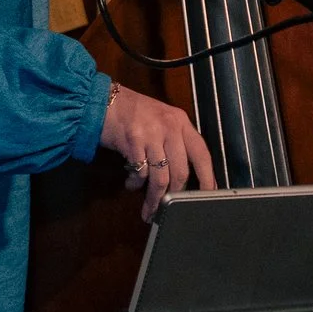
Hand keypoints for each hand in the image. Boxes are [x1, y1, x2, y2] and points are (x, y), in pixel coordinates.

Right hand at [100, 85, 217, 221]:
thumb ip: (175, 143)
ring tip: (149, 210)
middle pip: (181, 171)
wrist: (104, 101)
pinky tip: (131, 183)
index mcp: (181, 122)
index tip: (209, 194)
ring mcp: (151, 133)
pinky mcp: (133, 141)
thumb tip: (183, 178)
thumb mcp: (161, 121)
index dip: (208, 177)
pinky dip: (135, 184)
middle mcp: (169, 127)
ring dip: (154, 198)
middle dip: (175, 196)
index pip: (202, 154)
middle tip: (168, 210)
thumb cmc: (133, 113)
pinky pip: (140, 173)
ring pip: (160, 177)